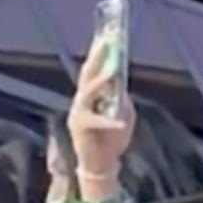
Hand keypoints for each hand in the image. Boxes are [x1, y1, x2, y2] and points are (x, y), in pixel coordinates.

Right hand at [67, 30, 135, 200]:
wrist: (101, 167)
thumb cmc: (111, 141)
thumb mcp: (123, 117)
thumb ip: (121, 101)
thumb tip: (122, 86)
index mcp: (91, 96)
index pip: (93, 69)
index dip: (100, 52)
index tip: (109, 35)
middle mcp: (81, 101)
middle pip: (87, 74)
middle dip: (97, 57)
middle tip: (107, 42)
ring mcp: (78, 114)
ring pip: (87, 92)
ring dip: (100, 81)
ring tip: (112, 71)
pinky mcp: (80, 129)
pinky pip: (94, 121)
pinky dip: (107, 121)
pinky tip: (118, 121)